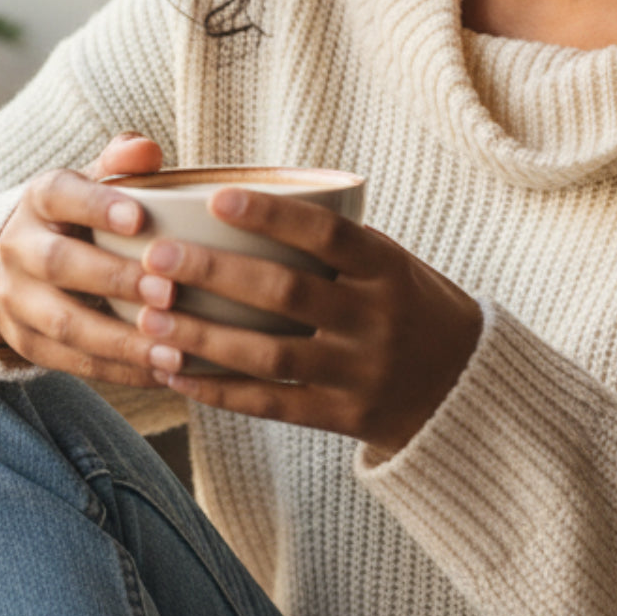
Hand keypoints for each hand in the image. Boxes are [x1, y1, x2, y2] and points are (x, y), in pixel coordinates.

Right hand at [0, 133, 169, 384]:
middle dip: (115, 280)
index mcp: (41, 199)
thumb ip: (122, 161)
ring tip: (174, 347)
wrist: (25, 259)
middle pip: (59, 265)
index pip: (62, 196)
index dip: (97, 206)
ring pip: (64, 323)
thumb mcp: (97, 178)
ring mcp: (18, 300)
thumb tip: (147, 150)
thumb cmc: (85, 210)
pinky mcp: (29, 343)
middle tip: (168, 292)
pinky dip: (120, 370)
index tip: (140, 219)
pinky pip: (73, 363)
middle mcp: (20, 248)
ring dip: (121, 339)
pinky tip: (164, 371)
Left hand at [134, 188, 483, 457]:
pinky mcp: (342, 418)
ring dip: (203, 336)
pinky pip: (271, 405)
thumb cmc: (414, 307)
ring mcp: (359, 372)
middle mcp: (376, 319)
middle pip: (286, 293)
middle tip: (157, 256)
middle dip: (214, 272)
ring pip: (269, 354)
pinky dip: (219, 390)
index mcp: (390, 270)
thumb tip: (253, 211)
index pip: (328, 234)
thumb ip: (339, 247)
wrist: (465, 387)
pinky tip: (175, 372)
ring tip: (151, 317)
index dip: (272, 216)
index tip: (218, 197)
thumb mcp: (396, 265)